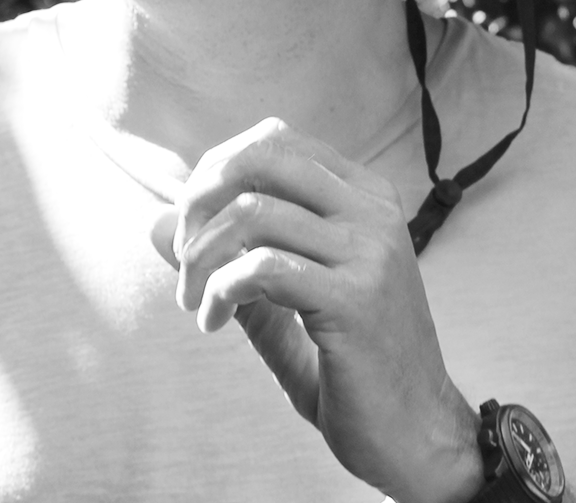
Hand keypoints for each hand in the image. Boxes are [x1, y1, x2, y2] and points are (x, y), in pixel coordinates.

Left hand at [149, 117, 483, 502]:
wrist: (420, 436)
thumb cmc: (352, 365)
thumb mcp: (285, 298)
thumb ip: (229, 257)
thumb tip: (155, 223)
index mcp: (365, 196)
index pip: (276, 139)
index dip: (217, 170)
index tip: (193, 223)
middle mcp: (372, 211)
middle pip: (263, 155)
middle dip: (201, 197)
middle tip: (184, 251)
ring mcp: (369, 251)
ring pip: (253, 211)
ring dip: (201, 257)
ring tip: (195, 300)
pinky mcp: (354, 299)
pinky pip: (261, 267)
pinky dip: (219, 291)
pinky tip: (215, 321)